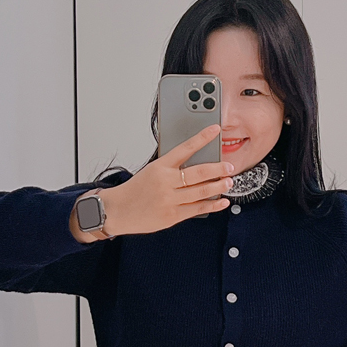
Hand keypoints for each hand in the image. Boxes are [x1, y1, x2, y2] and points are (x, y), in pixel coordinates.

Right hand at [69, 124, 234, 240]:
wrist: (116, 211)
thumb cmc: (133, 191)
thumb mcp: (150, 172)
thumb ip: (170, 169)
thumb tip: (195, 167)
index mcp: (160, 166)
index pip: (185, 148)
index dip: (202, 138)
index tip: (216, 130)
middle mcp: (165, 181)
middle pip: (199, 172)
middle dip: (218, 168)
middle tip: (230, 166)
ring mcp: (169, 199)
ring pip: (201, 191)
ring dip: (218, 186)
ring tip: (229, 182)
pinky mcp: (172, 215)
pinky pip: (197, 209)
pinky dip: (212, 205)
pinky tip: (221, 201)